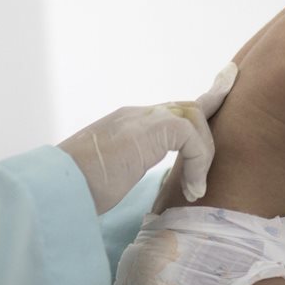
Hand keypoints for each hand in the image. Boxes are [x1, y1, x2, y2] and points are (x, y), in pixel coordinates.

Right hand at [58, 63, 237, 213]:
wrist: (57, 187)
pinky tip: (192, 190)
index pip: (168, 112)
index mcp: (126, 125)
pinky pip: (191, 136)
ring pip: (193, 117)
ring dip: (203, 154)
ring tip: (195, 188)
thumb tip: (148, 182)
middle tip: (227, 126)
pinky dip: (198, 163)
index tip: (218, 93)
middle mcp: (135, 116)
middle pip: (187, 107)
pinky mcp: (151, 130)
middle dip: (213, 110)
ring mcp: (141, 119)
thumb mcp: (111, 176)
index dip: (198, 105)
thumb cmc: (76, 191)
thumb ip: (130, 168)